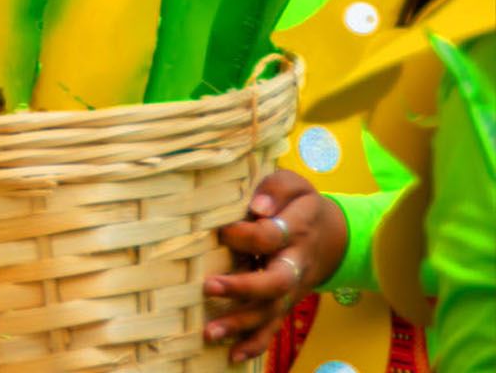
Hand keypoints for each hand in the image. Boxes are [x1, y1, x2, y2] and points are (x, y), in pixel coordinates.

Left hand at [206, 170, 347, 362]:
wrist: (331, 234)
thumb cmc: (299, 205)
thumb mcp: (295, 185)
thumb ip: (277, 188)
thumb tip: (257, 206)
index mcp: (297, 230)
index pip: (271, 236)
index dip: (246, 235)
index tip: (223, 231)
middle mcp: (295, 263)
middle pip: (276, 281)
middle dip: (243, 288)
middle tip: (209, 287)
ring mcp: (292, 287)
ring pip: (272, 310)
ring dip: (242, 324)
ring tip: (210, 332)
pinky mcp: (286, 302)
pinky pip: (274, 326)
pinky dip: (256, 343)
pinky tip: (233, 355)